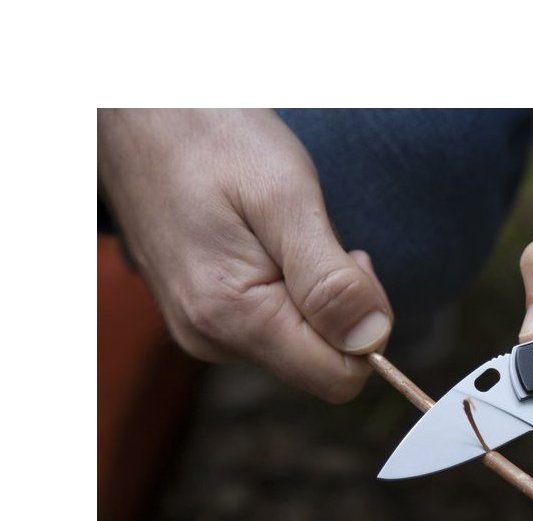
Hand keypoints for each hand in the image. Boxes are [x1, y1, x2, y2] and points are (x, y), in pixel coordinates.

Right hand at [98, 108, 391, 402]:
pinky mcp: (205, 314)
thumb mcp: (286, 199)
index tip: (352, 260)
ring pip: (300, 341)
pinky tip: (265, 239)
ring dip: (313, 290)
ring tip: (281, 230)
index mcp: (233, 318)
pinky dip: (288, 285)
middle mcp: (213, 339)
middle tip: (314, 236)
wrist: (140, 111)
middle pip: (322, 362)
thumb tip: (372, 341)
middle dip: (339, 305)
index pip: (339, 378)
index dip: (366, 326)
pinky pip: (274, 322)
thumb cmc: (213, 140)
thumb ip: (329, 280)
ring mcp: (204, 329)